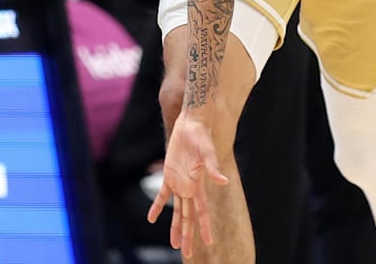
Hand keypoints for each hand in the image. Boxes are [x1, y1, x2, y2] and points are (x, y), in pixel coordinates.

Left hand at [148, 113, 229, 257]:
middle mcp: (190, 188)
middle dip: (188, 235)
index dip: (205, 227)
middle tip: (188, 253)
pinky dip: (157, 207)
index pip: (202, 211)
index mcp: (198, 185)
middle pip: (189, 217)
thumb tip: (223, 182)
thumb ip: (213, 168)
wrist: (191, 124)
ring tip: (175, 244)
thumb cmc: (201, 136)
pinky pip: (163, 195)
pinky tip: (152, 219)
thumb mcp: (207, 151)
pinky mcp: (169, 175)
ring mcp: (179, 183)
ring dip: (175, 227)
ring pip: (177, 211)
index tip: (209, 242)